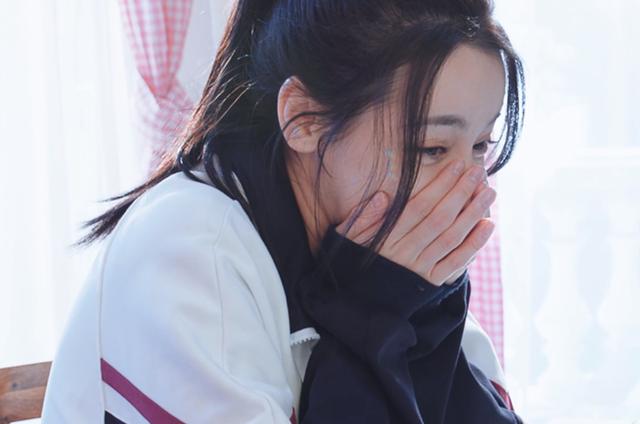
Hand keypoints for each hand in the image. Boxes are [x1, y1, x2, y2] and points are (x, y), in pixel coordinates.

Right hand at [335, 161, 495, 286]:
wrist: (354, 306)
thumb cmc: (350, 265)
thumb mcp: (346, 239)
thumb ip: (363, 218)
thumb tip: (383, 196)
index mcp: (386, 238)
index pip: (419, 206)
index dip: (439, 185)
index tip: (455, 166)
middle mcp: (406, 253)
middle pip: (440, 218)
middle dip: (461, 193)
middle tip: (479, 171)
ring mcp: (419, 270)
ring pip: (452, 238)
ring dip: (473, 214)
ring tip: (489, 192)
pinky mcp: (430, 284)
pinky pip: (456, 264)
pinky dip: (474, 245)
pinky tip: (488, 226)